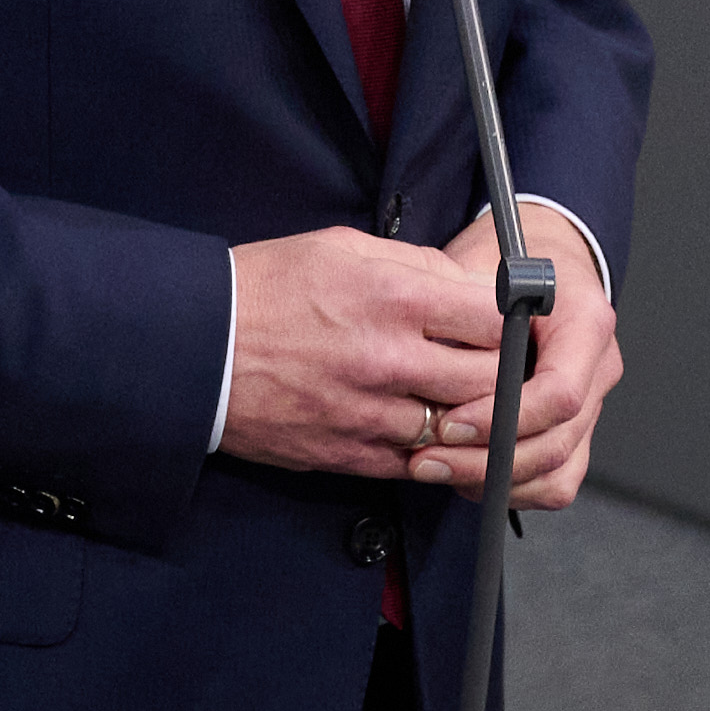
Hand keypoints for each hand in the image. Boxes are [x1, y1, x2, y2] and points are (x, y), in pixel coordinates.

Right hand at [220, 227, 506, 476]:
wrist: (196, 347)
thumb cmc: (265, 288)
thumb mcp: (343, 247)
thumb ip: (415, 265)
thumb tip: (469, 286)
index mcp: (391, 296)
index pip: (494, 318)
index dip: (513, 321)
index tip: (512, 321)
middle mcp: (387, 358)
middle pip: (490, 381)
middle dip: (506, 374)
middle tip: (505, 367)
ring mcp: (370, 413)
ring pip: (460, 429)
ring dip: (473, 417)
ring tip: (469, 398)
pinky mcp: (349, 454)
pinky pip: (418, 463)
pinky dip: (435, 450)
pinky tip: (433, 430)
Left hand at [405, 204, 621, 510]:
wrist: (539, 265)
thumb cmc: (508, 265)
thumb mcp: (481, 270)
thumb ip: (465, 312)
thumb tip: (430, 357)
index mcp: (586, 322)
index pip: (560, 392)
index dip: (503, 417)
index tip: (451, 421)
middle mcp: (598, 368)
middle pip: (556, 442)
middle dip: (487, 460)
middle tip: (428, 457)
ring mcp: (592, 406)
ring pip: (556, 473)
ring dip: (494, 481)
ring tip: (439, 467)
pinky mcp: (576, 433)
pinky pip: (554, 482)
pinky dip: (510, 488)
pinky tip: (468, 474)